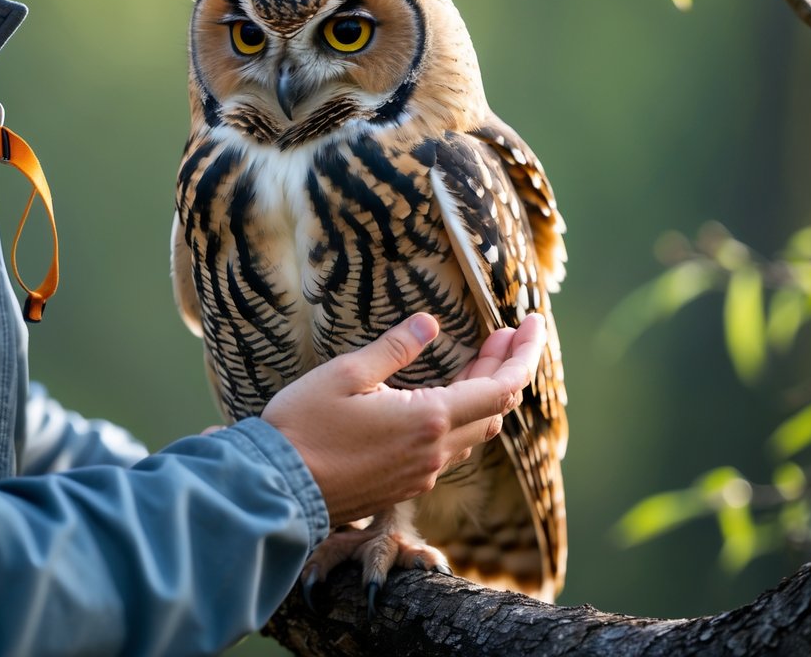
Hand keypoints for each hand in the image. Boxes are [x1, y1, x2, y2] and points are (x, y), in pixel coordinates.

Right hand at [262, 313, 545, 526]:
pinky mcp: (405, 484)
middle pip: (494, 408)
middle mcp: (435, 451)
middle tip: (505, 334)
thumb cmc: (304, 426)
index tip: (532, 324)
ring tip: (481, 357)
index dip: (524, 355)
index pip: (501, 388)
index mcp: (428, 420)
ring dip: (485, 393)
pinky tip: (447, 396)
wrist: (277, 488)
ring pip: (474, 430)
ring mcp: (421, 472)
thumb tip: (429, 322)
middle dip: (506, 367)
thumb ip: (395, 348)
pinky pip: (450, 447)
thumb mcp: (346, 374)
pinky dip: (462, 415)